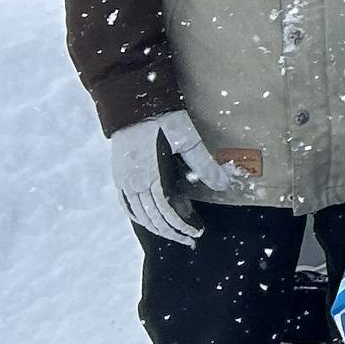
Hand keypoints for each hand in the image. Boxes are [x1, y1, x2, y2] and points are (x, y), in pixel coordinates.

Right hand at [109, 107, 253, 244]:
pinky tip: (148, 220)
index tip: (197, 233)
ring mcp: (124, 181)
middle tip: (189, 240)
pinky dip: (139, 216)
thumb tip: (224, 185)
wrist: (134, 103)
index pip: (167, 213)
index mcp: (151, 178)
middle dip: (172, 232)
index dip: (182, 226)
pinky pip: (127, 204)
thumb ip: (205, 166)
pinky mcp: (120, 175)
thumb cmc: (163, 120)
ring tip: (172, 234)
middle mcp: (134, 184)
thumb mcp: (188, 141)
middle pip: (153, 218)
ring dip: (156, 227)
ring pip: (139, 214)